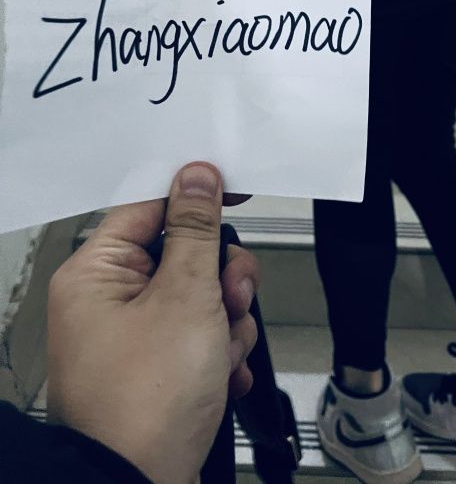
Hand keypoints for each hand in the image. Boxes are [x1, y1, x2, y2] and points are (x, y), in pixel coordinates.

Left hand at [47, 162, 258, 483]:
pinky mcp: (158, 368)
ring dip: (227, 320)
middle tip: (228, 297)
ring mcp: (135, 338)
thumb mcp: (184, 297)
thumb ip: (196, 230)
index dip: (195, 197)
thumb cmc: (144, 404)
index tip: (233, 191)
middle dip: (220, 278)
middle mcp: (110, 302)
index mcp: (97, 274)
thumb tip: (197, 177)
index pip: (150, 207)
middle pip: (184, 254)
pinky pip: (202, 335)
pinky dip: (220, 351)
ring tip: (221, 352)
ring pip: (201, 297)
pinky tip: (220, 374)